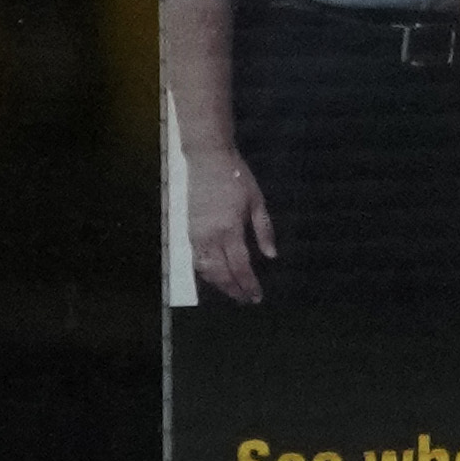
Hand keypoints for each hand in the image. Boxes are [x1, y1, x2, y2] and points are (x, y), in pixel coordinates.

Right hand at [188, 155, 275, 303]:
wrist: (207, 159)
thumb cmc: (236, 177)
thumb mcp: (257, 201)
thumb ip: (264, 230)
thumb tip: (271, 256)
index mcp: (229, 229)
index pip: (240, 266)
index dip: (249, 284)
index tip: (257, 296)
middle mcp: (210, 237)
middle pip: (221, 273)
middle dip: (235, 290)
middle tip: (247, 301)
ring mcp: (196, 235)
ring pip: (206, 270)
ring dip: (219, 285)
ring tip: (234, 293)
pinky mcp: (188, 231)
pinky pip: (196, 260)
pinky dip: (206, 274)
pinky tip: (216, 278)